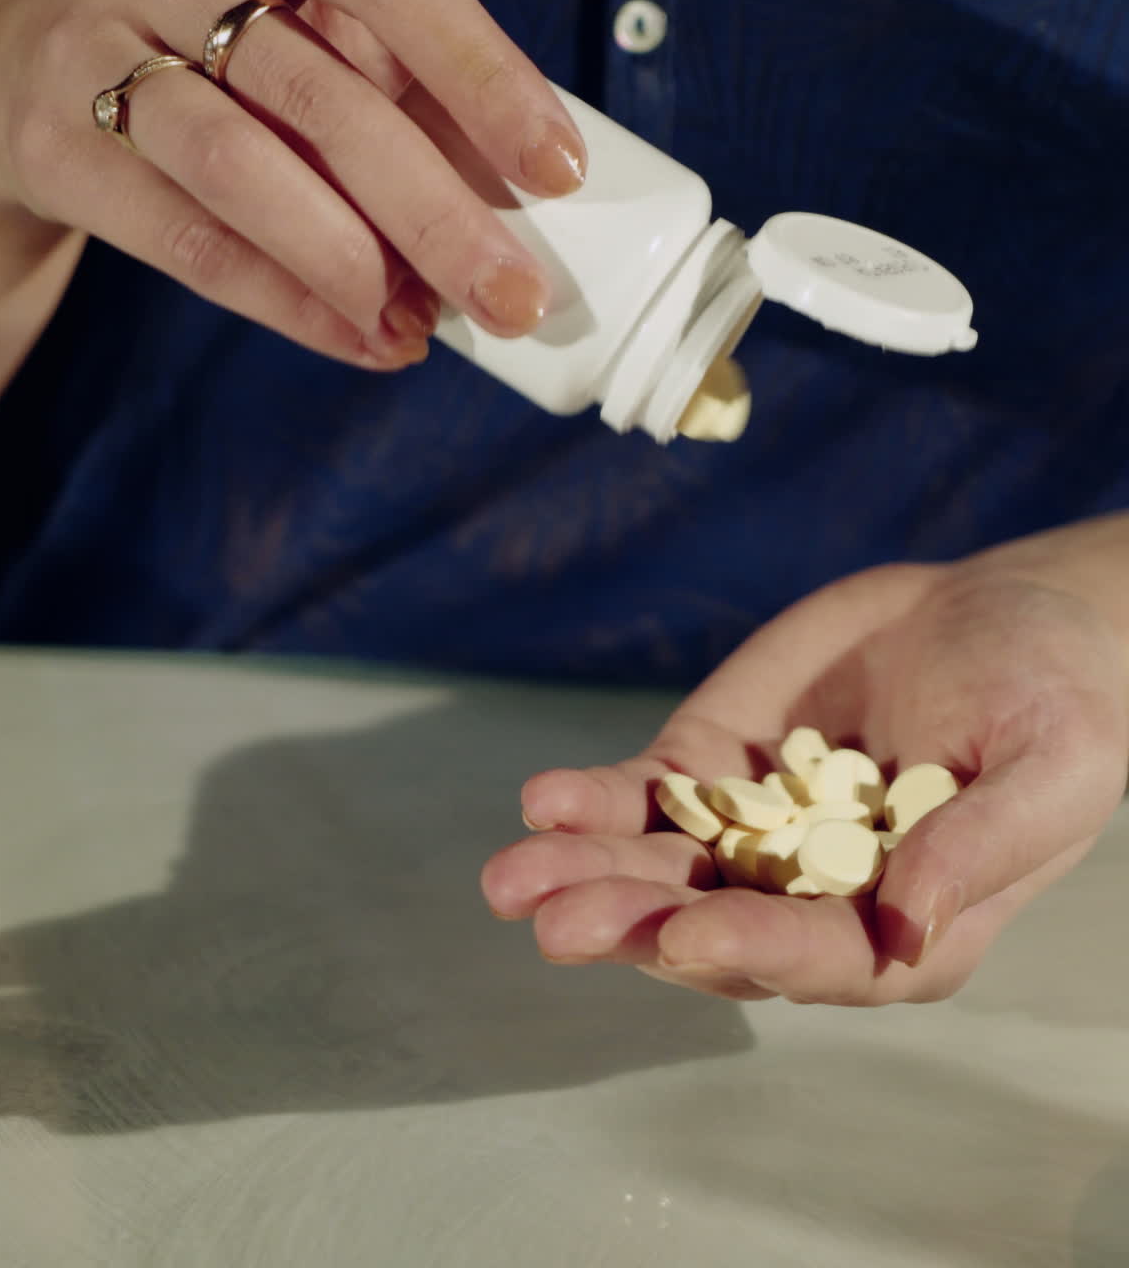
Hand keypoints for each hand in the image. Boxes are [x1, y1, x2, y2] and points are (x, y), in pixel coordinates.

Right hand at [0, 0, 583, 366]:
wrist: (18, 82)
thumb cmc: (202, 60)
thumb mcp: (291, 40)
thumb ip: (381, 94)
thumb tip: (504, 200)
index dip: (478, 76)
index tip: (556, 170)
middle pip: (326, 94)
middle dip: (435, 212)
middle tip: (513, 297)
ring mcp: (98, 47)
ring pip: (245, 168)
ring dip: (352, 266)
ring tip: (427, 330)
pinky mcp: (58, 144)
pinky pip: (188, 239)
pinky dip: (284, 301)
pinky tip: (358, 340)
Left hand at [482, 561, 1128, 1004]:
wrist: (998, 610)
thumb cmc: (1054, 693)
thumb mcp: (1053, 761)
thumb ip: (985, 843)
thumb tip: (912, 920)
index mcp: (906, 922)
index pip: (827, 958)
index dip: (760, 950)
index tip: (692, 937)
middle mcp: (815, 893)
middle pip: (713, 925)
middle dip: (634, 924)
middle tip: (557, 921)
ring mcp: (753, 833)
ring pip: (656, 869)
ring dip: (583, 875)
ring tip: (513, 875)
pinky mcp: (711, 768)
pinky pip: (641, 798)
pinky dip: (590, 804)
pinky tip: (543, 801)